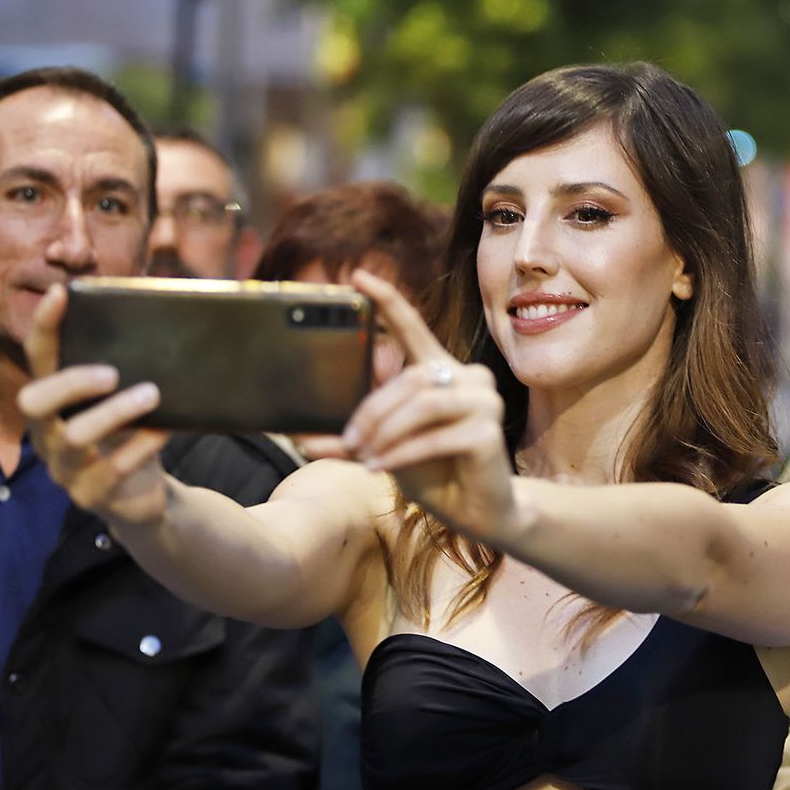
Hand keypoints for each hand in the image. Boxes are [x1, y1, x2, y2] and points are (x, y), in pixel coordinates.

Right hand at [17, 285, 170, 526]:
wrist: (145, 498)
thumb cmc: (132, 436)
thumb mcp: (123, 401)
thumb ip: (127, 365)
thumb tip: (155, 306)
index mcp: (53, 403)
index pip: (38, 359)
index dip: (44, 326)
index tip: (61, 293)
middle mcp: (47, 434)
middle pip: (34, 402)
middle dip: (71, 382)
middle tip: (112, 373)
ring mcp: (64, 468)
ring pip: (75, 437)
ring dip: (115, 412)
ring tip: (151, 395)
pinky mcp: (91, 496)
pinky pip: (112, 469)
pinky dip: (141, 446)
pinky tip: (163, 431)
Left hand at [300, 269, 517, 544]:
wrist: (478, 511)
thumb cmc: (434, 473)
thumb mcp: (386, 450)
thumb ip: (351, 440)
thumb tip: (299, 440)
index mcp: (442, 371)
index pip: (414, 327)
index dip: (388, 301)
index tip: (358, 277)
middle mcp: (469, 377)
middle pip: (410, 379)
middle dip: (372, 411)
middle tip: (348, 442)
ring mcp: (485, 401)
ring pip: (423, 402)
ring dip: (386, 432)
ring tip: (366, 457)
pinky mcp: (490, 431)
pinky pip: (435, 436)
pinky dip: (403, 453)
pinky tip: (382, 468)